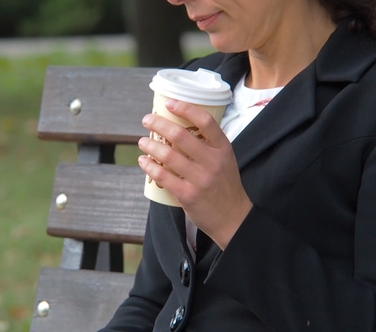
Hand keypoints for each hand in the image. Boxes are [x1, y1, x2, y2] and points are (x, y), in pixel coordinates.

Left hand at [138, 99, 252, 249]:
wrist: (233, 218)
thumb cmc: (225, 185)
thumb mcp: (225, 160)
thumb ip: (208, 145)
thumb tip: (178, 127)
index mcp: (223, 149)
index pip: (206, 121)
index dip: (186, 109)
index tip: (169, 103)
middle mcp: (212, 162)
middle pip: (181, 135)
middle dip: (159, 124)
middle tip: (147, 120)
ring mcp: (200, 179)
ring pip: (168, 155)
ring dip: (150, 145)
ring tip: (142, 141)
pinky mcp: (188, 195)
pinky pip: (163, 176)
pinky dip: (149, 166)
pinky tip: (143, 161)